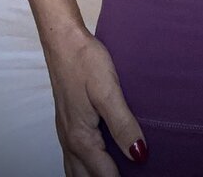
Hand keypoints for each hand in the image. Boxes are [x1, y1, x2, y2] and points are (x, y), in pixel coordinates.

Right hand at [43, 31, 147, 175]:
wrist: (63, 40)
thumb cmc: (85, 61)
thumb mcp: (108, 91)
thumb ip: (123, 125)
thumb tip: (139, 155)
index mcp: (81, 138)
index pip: (104, 176)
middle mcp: (70, 141)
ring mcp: (66, 133)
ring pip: (76, 172)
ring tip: (118, 174)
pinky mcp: (68, 124)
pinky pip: (74, 158)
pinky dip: (87, 167)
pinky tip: (100, 159)